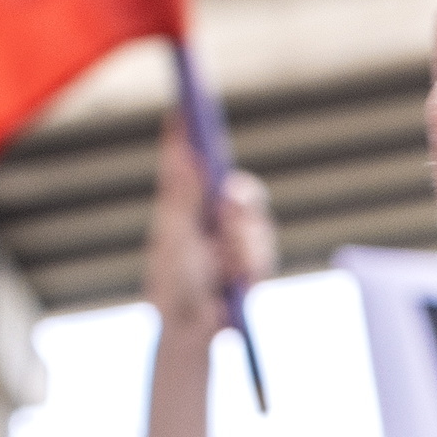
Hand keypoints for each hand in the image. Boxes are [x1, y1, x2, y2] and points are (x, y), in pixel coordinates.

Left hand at [144, 118, 277, 315]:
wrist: (191, 328)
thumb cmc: (172, 282)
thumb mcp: (173, 236)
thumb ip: (182, 196)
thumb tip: (185, 152)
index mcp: (184, 207)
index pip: (187, 161)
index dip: (186, 133)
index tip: (183, 108)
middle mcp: (212, 217)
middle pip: (238, 187)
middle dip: (237, 199)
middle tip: (228, 201)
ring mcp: (235, 238)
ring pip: (255, 219)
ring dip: (240, 241)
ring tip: (223, 262)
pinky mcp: (253, 259)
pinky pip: (263, 246)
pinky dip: (249, 262)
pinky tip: (235, 278)